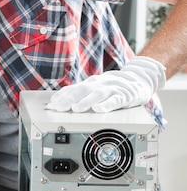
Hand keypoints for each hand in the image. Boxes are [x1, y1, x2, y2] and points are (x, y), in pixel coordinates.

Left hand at [46, 56, 165, 112]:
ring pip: (97, 94)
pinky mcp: (124, 95)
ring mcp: (112, 88)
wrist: (138, 81)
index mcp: (90, 83)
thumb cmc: (111, 88)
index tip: (52, 105)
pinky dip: (106, 105)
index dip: (62, 96)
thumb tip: (55, 103)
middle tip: (59, 108)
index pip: (73, 88)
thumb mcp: (94, 89)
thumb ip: (77, 95)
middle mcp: (99, 83)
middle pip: (82, 90)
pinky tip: (99, 110)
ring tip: (76, 109)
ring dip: (85, 101)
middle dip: (69, 99)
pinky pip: (115, 100)